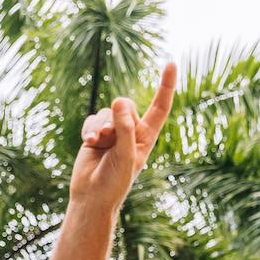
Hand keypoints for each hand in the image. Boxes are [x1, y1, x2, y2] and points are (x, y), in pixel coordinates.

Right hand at [70, 63, 175, 208]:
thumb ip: (124, 127)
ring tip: (97, 145)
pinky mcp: (95, 134)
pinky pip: (92, 119)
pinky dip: (89, 129)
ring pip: (106, 112)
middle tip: (109, 138)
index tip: (171, 63)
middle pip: (126, 106)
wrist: (92, 197)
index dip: (166, 86)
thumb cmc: (114, 181)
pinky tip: (88, 143)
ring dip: (100, 127)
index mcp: (146, 137)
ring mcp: (112, 132)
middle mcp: (131, 132)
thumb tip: (120, 100)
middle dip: (115, 118)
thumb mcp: (124, 154)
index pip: (159, 107)